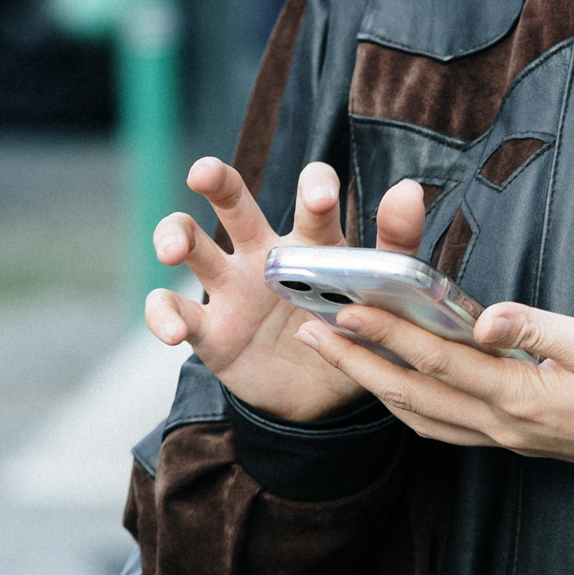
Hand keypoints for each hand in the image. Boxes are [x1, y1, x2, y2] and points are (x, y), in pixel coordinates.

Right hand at [144, 158, 428, 422]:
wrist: (326, 402)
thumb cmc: (353, 332)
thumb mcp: (383, 296)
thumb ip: (396, 245)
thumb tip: (409, 188)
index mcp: (312, 242)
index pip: (311, 198)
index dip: (314, 189)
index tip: (319, 199)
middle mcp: (265, 255)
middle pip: (234, 202)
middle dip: (217, 180)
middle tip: (204, 172)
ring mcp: (231, 288)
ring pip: (191, 243)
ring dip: (173, 235)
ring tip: (172, 250)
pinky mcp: (209, 328)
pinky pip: (172, 311)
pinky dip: (164, 317)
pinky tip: (174, 333)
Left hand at [299, 296, 573, 484]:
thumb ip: (539, 329)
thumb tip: (483, 316)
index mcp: (522, 399)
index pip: (438, 361)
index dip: (386, 332)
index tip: (344, 305)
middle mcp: (505, 427)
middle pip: (413, 395)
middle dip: (356, 361)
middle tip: (309, 328)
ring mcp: (509, 438)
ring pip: (423, 417)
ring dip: (375, 384)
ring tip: (337, 351)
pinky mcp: (519, 438)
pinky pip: (447, 427)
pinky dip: (410, 406)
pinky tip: (396, 387)